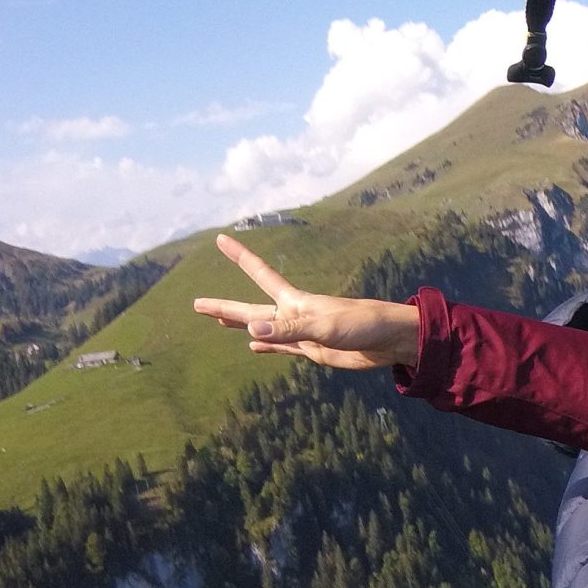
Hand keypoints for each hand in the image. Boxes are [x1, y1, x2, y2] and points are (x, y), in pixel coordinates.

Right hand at [192, 234, 422, 370]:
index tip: (221, 238)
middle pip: (251, 309)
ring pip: (263, 327)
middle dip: (224, 307)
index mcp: (295, 301)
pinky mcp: (313, 349)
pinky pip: (282, 347)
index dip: (240, 256)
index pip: (260, 274)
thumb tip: (251, 331)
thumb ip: (289, 330)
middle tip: (196, 304)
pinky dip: (266, 346)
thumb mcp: (323, 327)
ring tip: (218, 321)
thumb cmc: (362, 326)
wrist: (390, 341)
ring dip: (241, 323)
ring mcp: (303, 333)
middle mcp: (295, 314)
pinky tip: (252, 346)